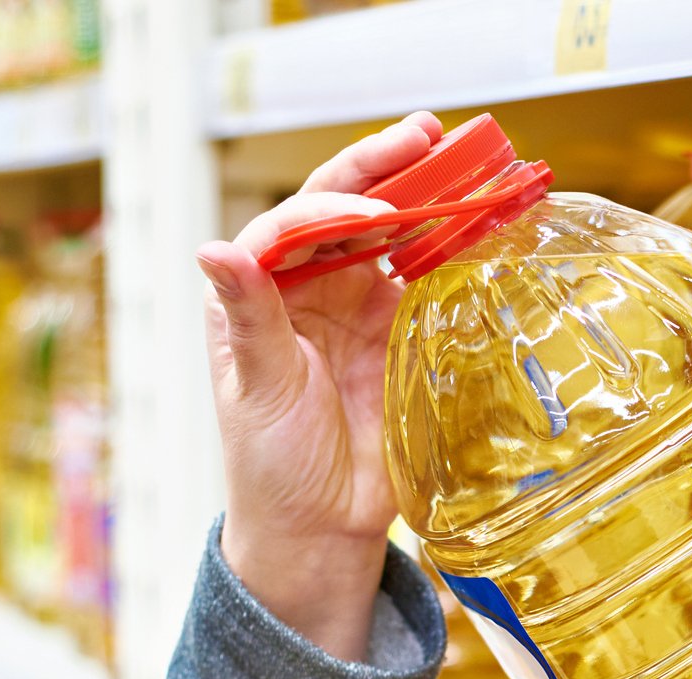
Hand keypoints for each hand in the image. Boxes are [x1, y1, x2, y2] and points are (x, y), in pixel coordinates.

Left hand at [196, 112, 444, 660]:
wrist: (322, 529)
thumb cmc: (270, 465)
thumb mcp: (257, 389)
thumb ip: (248, 317)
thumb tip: (214, 249)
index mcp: (258, 291)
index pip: (296, 221)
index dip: (335, 204)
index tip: (376, 212)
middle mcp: (307, 287)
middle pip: (347, 207)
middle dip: (386, 169)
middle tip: (429, 136)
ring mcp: (356, 308)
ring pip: (392, 234)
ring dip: (425, 197)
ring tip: (462, 166)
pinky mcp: (398, 335)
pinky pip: (426, 279)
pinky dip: (451, 249)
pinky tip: (477, 227)